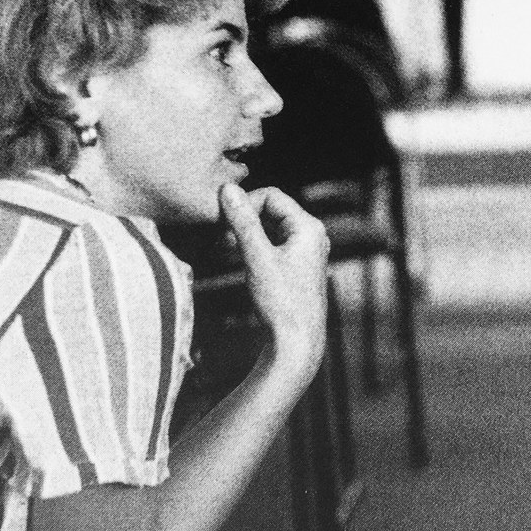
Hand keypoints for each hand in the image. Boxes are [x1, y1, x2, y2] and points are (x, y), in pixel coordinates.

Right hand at [219, 184, 327, 369]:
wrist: (296, 342)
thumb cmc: (282, 302)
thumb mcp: (257, 258)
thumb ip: (242, 222)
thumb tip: (227, 189)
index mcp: (309, 228)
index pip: (271, 196)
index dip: (244, 204)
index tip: (222, 222)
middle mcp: (311, 235)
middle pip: (271, 210)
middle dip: (243, 218)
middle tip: (219, 235)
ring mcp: (305, 251)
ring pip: (269, 227)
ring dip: (245, 232)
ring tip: (224, 246)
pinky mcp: (296, 266)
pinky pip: (272, 243)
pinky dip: (252, 245)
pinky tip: (235, 256)